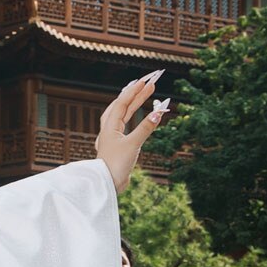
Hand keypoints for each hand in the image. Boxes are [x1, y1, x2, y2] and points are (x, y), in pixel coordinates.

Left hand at [96, 72, 169, 192]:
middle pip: (123, 106)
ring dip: (134, 104)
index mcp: (109, 126)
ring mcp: (113, 137)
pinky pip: (125, 125)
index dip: (135, 91)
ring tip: (146, 94)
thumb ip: (146, 128)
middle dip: (137, 94)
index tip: (146, 81)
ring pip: (123, 115)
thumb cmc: (116, 165)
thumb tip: (159, 112)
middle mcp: (109, 129)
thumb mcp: (133, 144)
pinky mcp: (118, 145)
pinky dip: (133, 117)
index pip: (122, 102)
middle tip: (151, 84)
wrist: (107, 184)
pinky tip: (138, 115)